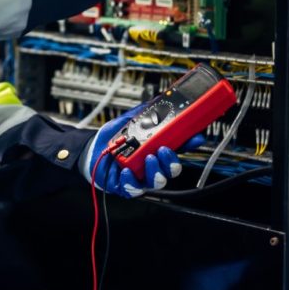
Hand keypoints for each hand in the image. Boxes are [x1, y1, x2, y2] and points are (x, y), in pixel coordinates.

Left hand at [80, 106, 204, 197]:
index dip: (189, 144)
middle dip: (172, 162)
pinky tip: (127, 171)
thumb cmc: (113, 138)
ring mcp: (140, 177)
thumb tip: (159, 101)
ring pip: (157, 182)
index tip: (196, 137)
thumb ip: (144, 113)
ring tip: (149, 158)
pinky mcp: (126, 186)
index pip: (178, 149)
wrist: (92, 150)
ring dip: (156, 171)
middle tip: (164, 150)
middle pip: (171, 170)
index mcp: (156, 150)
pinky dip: (132, 181)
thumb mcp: (129, 121)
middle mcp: (151, 166)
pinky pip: (134, 189)